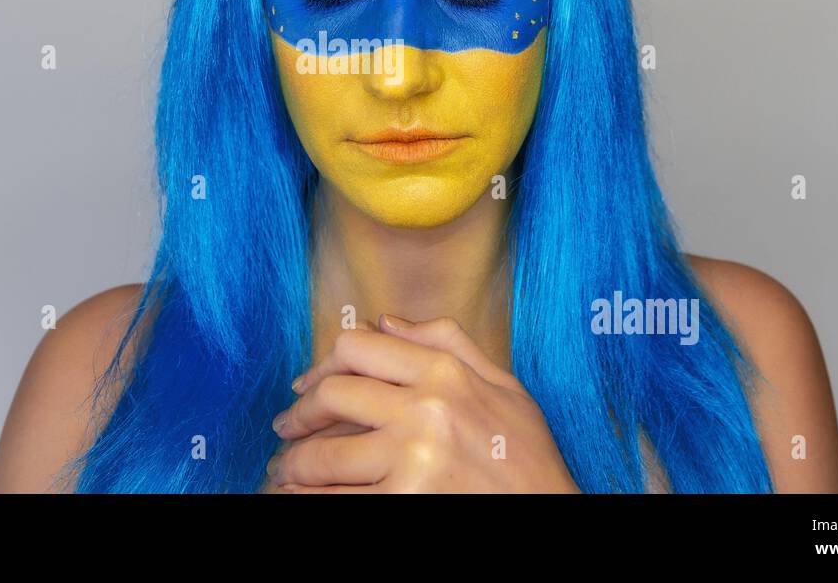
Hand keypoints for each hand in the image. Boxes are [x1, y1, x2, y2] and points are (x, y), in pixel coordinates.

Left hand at [266, 315, 578, 492]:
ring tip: (285, 473)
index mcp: (445, 373)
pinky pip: (337, 499)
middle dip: (299, 415)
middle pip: (332, 396)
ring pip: (324, 454)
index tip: (307, 386)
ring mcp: (413, 458)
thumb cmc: (528, 458)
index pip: (357, 348)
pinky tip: (295, 498)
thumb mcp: (505, 387)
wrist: (553, 514)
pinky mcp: (406, 502)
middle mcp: (425, 409)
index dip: (321, 366)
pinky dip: (306, 499)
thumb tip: (387, 322)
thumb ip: (448, 342)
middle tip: (286, 429)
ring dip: (294, 465)